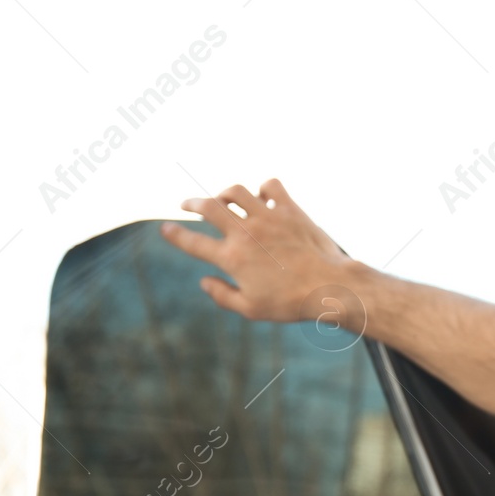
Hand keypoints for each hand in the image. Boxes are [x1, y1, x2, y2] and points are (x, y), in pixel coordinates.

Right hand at [161, 179, 352, 321]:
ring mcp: (268, 217)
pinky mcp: (289, 209)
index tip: (165, 229)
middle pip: (208, 206)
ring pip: (236, 191)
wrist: (329, 286)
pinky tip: (262, 199)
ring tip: (223, 199)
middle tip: (186, 204)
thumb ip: (222, 295)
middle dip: (191, 203)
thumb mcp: (251, 309)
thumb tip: (204, 282)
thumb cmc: (290, 303)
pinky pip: (270, 185)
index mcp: (232, 258)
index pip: (193, 242)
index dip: (175, 234)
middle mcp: (245, 233)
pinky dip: (262, 188)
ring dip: (225, 193)